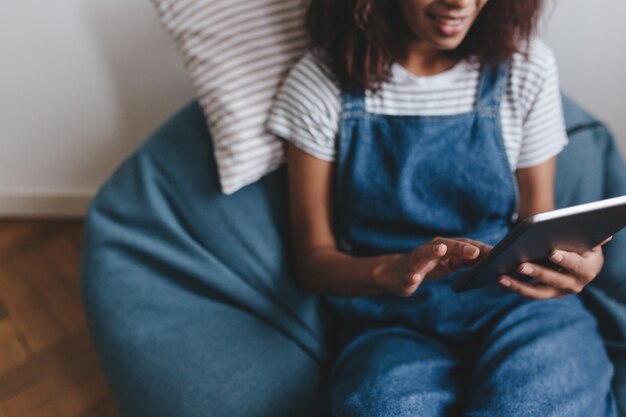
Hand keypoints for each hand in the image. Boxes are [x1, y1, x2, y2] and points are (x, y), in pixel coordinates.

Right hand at [374, 237, 491, 296]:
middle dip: (461, 248)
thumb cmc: (426, 268)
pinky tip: (415, 277)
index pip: (465, 245)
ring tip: (440, 250)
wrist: (396, 274)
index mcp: (444, 248)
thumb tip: (490, 260)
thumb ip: (466, 261)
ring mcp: (416, 261)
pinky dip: (412, 275)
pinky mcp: (405, 273)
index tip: (497, 252)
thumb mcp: (448, 264)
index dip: (480, 248)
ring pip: (424, 253)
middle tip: (475, 252)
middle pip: (447, 245)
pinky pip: (408, 274)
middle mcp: (430, 250)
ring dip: (432, 251)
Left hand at [498, 237, 611, 299]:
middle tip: (520, 265)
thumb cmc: (578, 239)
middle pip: (555, 280)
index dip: (566, 260)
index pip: (577, 266)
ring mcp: (559, 292)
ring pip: (538, 292)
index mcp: (589, 268)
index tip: (552, 254)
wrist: (574, 252)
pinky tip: (499, 279)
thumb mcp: (584, 236)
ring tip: (502, 277)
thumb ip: (588, 234)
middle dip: (537, 272)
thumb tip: (605, 236)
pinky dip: (513, 286)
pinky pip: (528, 292)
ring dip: (519, 285)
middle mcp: (575, 284)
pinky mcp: (544, 293)